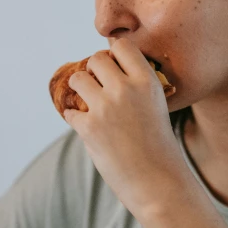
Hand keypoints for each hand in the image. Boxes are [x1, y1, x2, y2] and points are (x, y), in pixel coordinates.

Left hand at [63, 39, 191, 220]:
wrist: (158, 182)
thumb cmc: (158, 145)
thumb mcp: (157, 105)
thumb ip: (137, 85)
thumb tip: (106, 66)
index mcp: (147, 81)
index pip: (122, 46)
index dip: (113, 54)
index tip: (112, 67)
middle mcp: (125, 89)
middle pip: (96, 59)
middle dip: (94, 70)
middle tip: (97, 85)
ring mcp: (105, 107)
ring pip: (78, 79)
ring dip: (78, 88)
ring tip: (85, 99)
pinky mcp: (89, 128)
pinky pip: (70, 111)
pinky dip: (74, 117)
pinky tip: (83, 124)